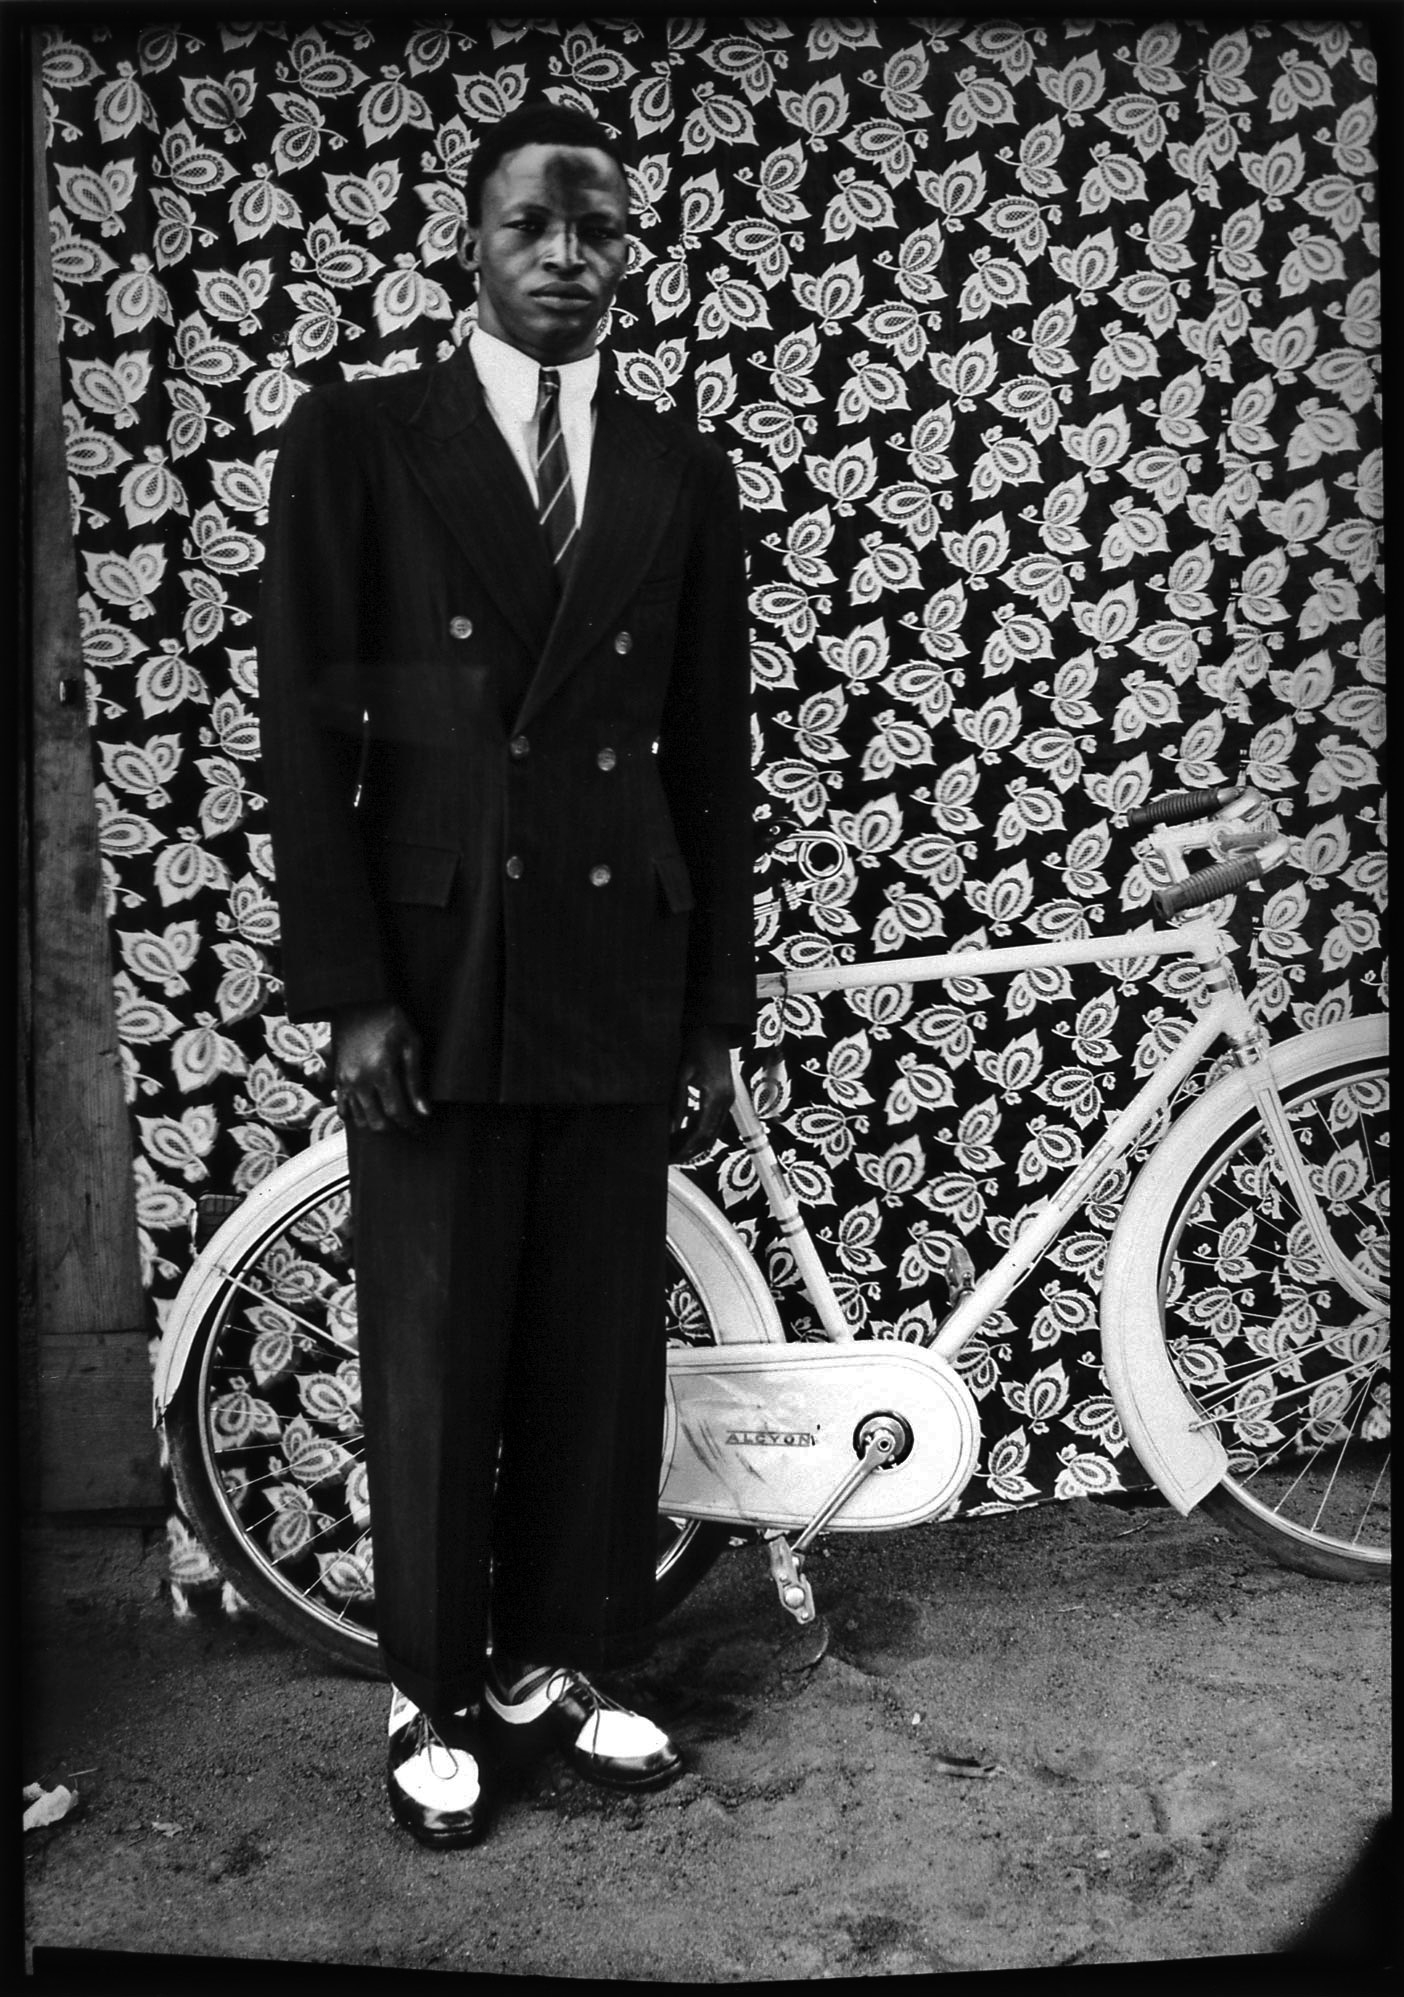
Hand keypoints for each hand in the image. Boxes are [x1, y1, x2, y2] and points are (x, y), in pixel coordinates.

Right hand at [330, 1002, 431, 1133]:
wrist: (357, 1001)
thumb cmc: (390, 1020)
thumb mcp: (410, 1044)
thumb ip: (415, 1080)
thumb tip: (423, 1112)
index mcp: (380, 1070)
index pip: (396, 1111)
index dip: (409, 1125)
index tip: (419, 1128)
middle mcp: (359, 1079)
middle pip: (376, 1122)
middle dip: (393, 1128)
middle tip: (407, 1124)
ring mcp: (344, 1080)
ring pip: (358, 1119)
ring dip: (375, 1123)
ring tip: (391, 1117)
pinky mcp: (336, 1077)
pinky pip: (342, 1109)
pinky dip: (356, 1116)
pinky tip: (370, 1109)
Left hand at [669, 1024, 735, 1164]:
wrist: (713, 1029)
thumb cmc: (697, 1046)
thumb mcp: (682, 1075)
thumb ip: (678, 1104)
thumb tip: (670, 1128)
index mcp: (716, 1097)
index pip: (701, 1133)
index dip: (686, 1148)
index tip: (671, 1157)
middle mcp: (725, 1101)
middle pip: (709, 1138)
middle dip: (690, 1151)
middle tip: (670, 1159)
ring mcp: (727, 1099)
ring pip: (712, 1131)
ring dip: (694, 1143)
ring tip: (674, 1149)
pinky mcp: (724, 1096)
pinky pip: (713, 1120)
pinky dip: (698, 1130)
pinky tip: (683, 1131)